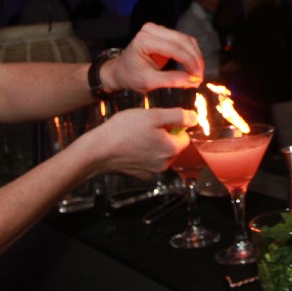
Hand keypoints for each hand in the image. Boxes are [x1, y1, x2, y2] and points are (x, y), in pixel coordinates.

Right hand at [81, 106, 196, 177]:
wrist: (97, 151)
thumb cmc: (123, 131)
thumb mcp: (153, 115)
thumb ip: (177, 116)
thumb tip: (194, 118)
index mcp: (171, 149)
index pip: (185, 136)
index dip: (174, 125)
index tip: (159, 120)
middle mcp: (164, 164)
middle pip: (173, 145)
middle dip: (164, 134)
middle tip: (146, 125)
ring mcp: (152, 171)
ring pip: (160, 152)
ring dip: (153, 143)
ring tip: (136, 134)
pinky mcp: (140, 174)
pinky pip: (148, 161)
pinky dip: (143, 153)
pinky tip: (130, 145)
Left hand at [102, 23, 203, 93]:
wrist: (121, 70)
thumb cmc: (131, 76)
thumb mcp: (149, 82)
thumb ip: (171, 80)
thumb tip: (194, 81)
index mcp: (144, 40)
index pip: (174, 49)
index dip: (189, 63)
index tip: (197, 78)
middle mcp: (151, 30)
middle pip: (183, 41)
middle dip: (195, 59)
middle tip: (200, 77)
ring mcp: (158, 29)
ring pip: (186, 40)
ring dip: (195, 56)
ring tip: (197, 74)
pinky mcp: (164, 33)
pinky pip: (183, 41)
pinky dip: (191, 53)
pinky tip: (192, 67)